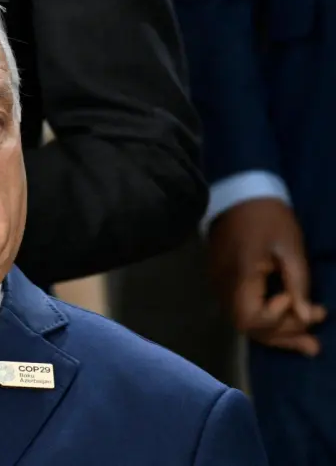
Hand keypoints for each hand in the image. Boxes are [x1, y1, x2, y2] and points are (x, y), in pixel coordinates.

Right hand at [208, 198, 326, 355]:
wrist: (238, 192)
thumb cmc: (267, 216)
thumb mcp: (290, 246)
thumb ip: (297, 283)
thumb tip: (306, 318)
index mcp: (239, 275)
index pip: (249, 318)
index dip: (275, 319)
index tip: (292, 299)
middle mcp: (223, 285)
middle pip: (247, 327)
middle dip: (283, 335)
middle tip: (315, 342)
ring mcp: (219, 284)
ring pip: (244, 322)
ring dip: (276, 333)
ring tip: (308, 341)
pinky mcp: (223, 281)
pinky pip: (242, 309)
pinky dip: (265, 320)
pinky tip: (286, 322)